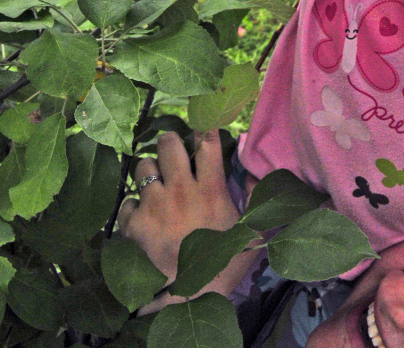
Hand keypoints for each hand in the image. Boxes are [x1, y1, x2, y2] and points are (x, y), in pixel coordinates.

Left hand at [117, 130, 256, 312]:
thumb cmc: (224, 261)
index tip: (202, 126)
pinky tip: (142, 213)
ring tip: (155, 182)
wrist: (192, 297)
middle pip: (169, 144)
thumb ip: (256, 197)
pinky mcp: (135, 224)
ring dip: (149, 172)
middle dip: (170, 141)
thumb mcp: (252, 229)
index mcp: (211, 189)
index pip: (207, 143)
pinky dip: (132, 205)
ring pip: (143, 167)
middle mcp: (181, 191)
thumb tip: (253, 170)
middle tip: (171, 148)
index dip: (204, 129)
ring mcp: (156, 206)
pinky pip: (126, 200)